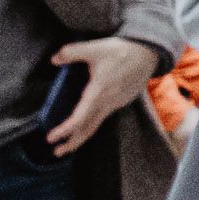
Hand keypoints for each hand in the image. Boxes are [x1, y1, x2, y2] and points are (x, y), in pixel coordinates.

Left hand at [46, 37, 157, 155]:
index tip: (50, 137)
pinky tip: (85, 123)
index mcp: (99, 91)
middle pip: (89, 129)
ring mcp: (116, 103)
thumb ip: (71, 52)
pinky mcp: (121, 101)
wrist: (148, 53)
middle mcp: (108, 101)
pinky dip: (91, 124)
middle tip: (57, 152)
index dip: (65, 129)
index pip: (80, 117)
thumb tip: (54, 60)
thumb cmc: (122, 50)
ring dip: (81, 136)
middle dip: (72, 143)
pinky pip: (104, 116)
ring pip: (96, 124)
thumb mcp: (94, 47)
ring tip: (68, 144)